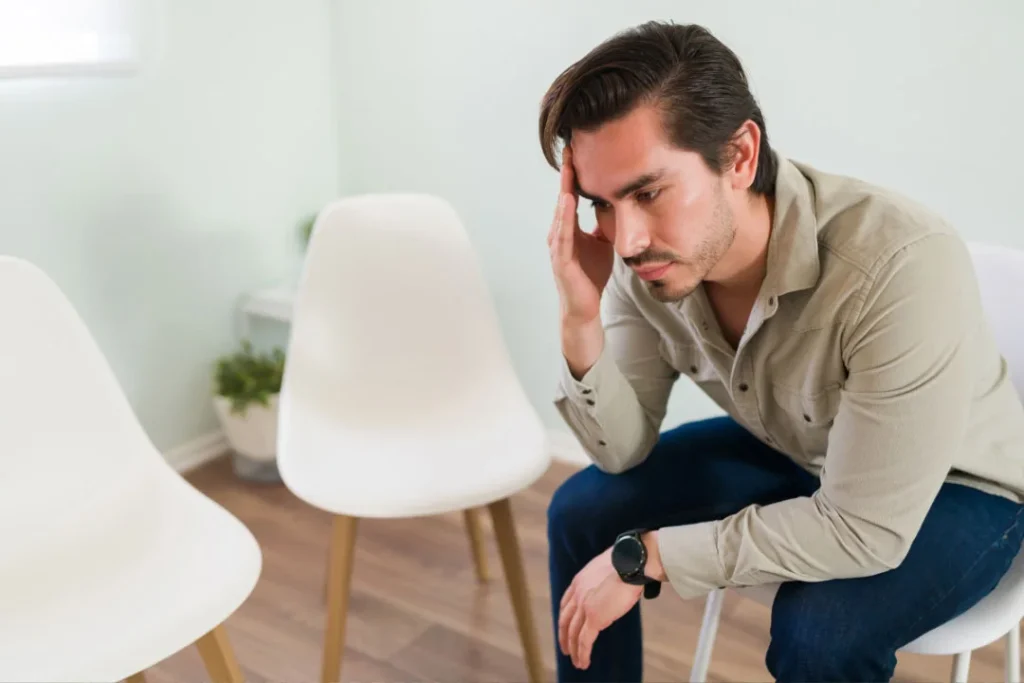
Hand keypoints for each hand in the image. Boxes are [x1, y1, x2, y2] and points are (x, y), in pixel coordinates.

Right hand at [547, 145, 614, 326]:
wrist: (585, 306)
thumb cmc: (591, 275)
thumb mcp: (602, 242)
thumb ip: (604, 224)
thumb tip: (616, 204)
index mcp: (569, 228)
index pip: (571, 194)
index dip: (574, 173)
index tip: (578, 148)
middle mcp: (560, 233)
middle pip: (563, 197)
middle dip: (566, 173)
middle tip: (570, 146)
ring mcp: (558, 246)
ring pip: (561, 212)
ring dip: (564, 189)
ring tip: (568, 167)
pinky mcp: (561, 260)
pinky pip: (563, 234)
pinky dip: (565, 216)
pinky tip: (568, 200)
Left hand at [557, 547, 641, 669]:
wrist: (630, 562)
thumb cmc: (626, 563)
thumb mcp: (607, 569)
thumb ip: (603, 580)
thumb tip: (613, 585)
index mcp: (579, 581)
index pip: (566, 603)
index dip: (565, 617)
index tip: (565, 626)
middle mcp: (578, 594)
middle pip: (565, 620)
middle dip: (564, 636)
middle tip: (565, 648)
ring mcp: (584, 606)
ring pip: (573, 633)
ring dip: (573, 649)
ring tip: (576, 661)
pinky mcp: (594, 618)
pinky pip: (584, 641)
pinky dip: (582, 654)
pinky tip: (583, 662)